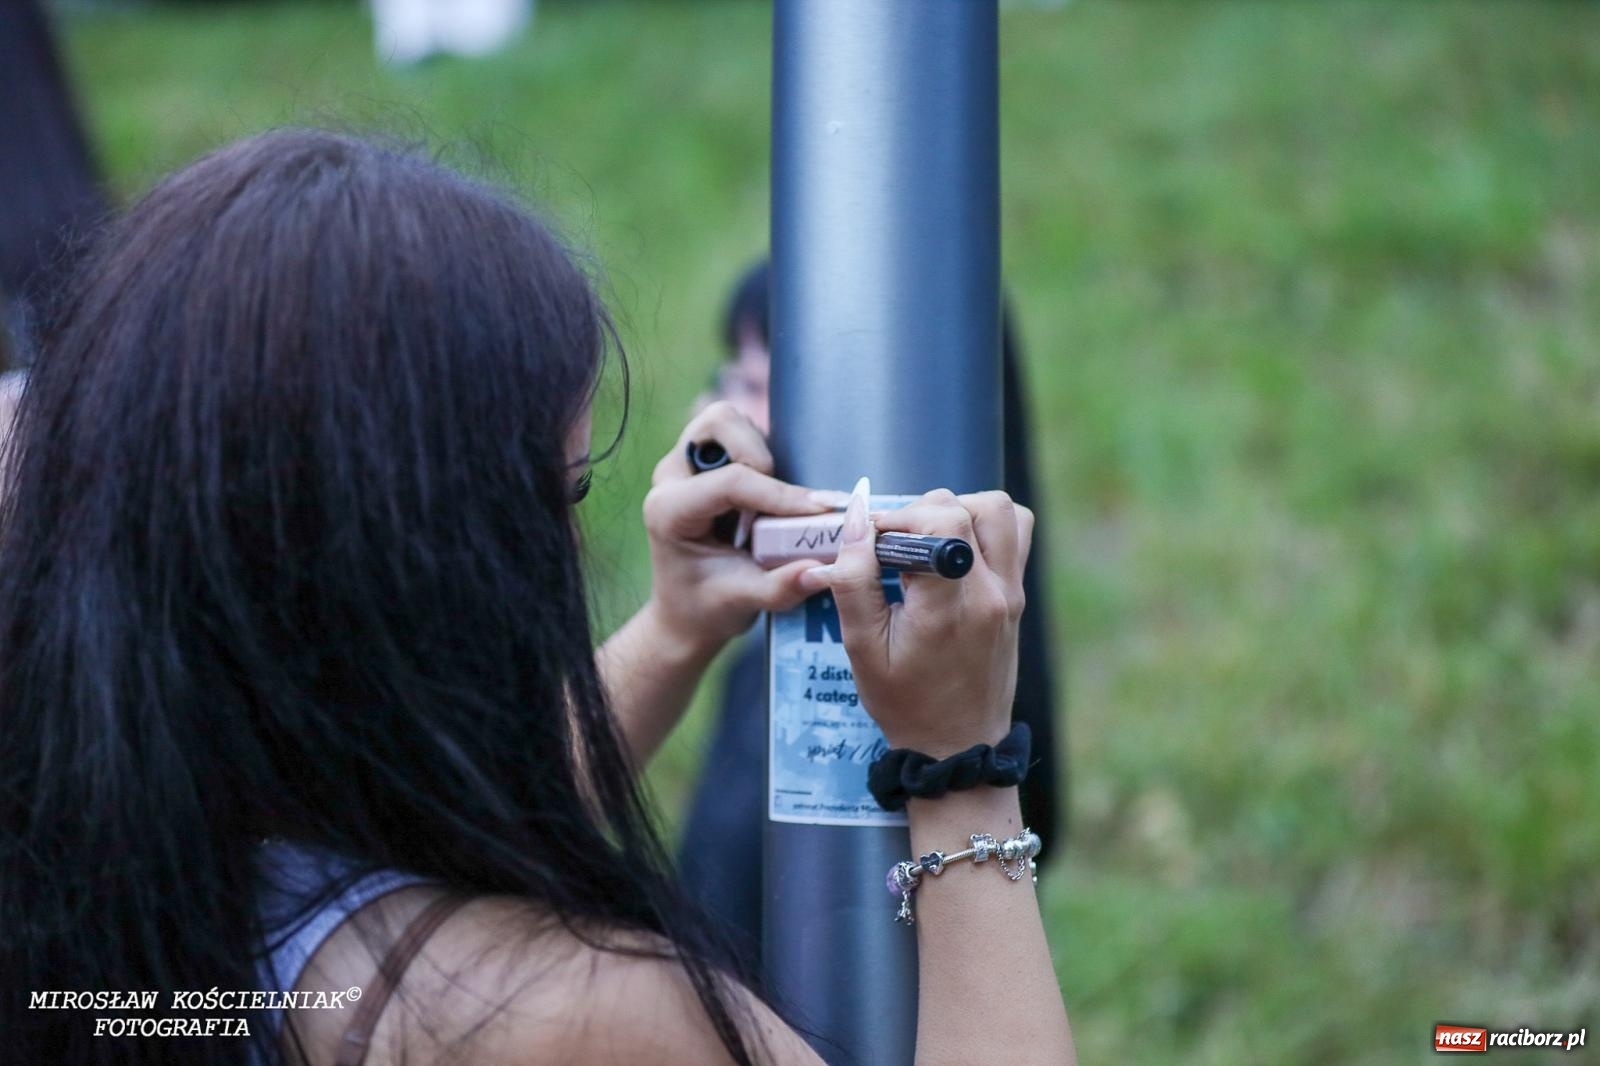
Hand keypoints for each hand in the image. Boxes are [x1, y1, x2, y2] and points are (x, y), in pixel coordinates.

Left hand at [643, 402, 848, 658]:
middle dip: (759, 454)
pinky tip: (767, 499)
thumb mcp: (743, 602)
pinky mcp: (707, 462)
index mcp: (668, 510)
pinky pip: (741, 435)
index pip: (730, 482)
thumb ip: (781, 586)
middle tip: (776, 503)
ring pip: (731, 422)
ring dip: (761, 453)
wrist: (686, 612)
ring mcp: (688, 464)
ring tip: (769, 504)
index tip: (821, 513)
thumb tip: (822, 568)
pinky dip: (762, 456)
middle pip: (720, 423)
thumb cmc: (706, 607)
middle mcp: (672, 477)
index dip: (780, 494)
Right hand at [798, 484, 1033, 754]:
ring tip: (929, 542)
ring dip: (960, 511)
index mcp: (950, 607)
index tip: (874, 542)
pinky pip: (1018, 532)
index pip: (940, 521)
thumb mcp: (861, 646)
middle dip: (921, 514)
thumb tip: (857, 515)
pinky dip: (989, 525)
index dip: (899, 517)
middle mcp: (991, 594)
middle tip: (895, 547)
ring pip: (1001, 509)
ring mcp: (1011, 593)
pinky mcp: (1018, 595)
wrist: (957, 745)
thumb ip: (854, 578)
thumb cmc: (905, 701)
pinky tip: (957, 550)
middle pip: (967, 508)